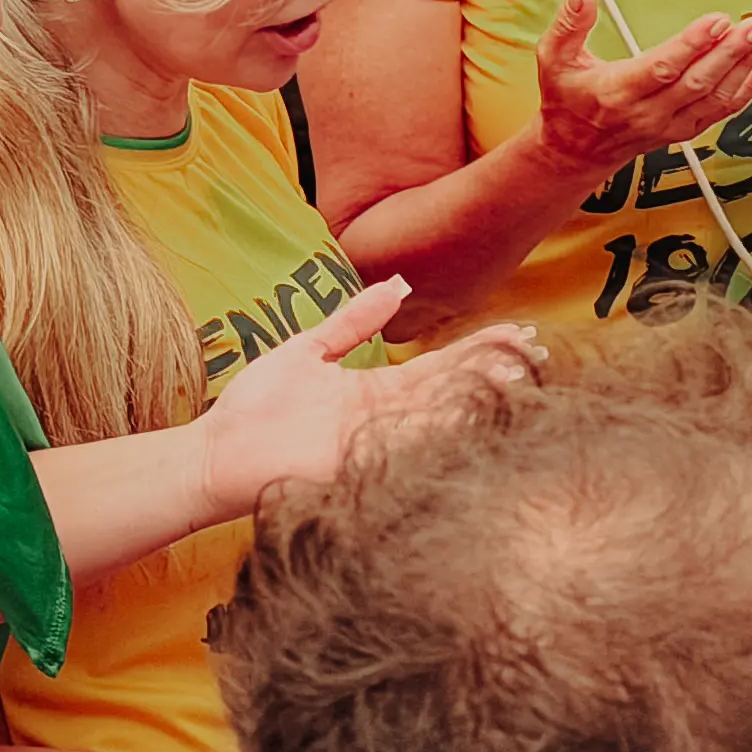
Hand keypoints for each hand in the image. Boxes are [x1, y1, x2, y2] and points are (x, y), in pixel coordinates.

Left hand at [191, 275, 539, 515]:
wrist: (214, 454)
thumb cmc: (253, 408)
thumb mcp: (308, 350)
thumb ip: (353, 322)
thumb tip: (399, 284)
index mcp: (377, 392)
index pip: (442, 365)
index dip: (481, 348)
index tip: (519, 331)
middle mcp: (387, 420)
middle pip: (453, 390)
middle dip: (496, 370)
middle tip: (537, 352)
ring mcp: (377, 445)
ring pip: (442, 417)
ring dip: (482, 398)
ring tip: (521, 375)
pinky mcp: (360, 467)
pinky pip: (409, 448)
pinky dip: (444, 434)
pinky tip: (476, 415)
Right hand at [526, 0, 751, 182]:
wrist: (574, 153)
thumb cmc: (565, 99)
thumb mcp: (554, 59)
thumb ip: (569, 23)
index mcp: (617, 91)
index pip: (662, 68)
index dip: (692, 45)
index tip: (718, 20)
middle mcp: (646, 113)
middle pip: (697, 83)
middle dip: (730, 53)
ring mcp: (667, 125)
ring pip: (714, 99)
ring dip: (744, 68)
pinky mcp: (682, 131)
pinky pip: (720, 112)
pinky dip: (747, 90)